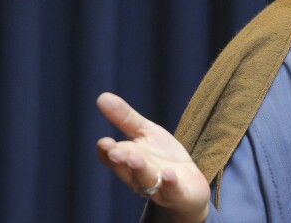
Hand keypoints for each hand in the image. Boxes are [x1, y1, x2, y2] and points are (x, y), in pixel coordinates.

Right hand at [96, 92, 210, 222]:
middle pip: (126, 170)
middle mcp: (138, 177)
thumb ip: (125, 118)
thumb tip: (102, 96)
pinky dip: (169, 184)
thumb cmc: (162, 156)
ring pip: (145, 180)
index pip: (111, 158)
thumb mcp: (146, 132)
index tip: (104, 142)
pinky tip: (168, 174)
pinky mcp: (177, 194)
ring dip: (140, 170)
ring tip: (136, 158)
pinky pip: (172, 191)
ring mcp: (157, 187)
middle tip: (116, 151)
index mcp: (128, 161)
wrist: (189, 182)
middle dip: (121, 160)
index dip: (107, 152)